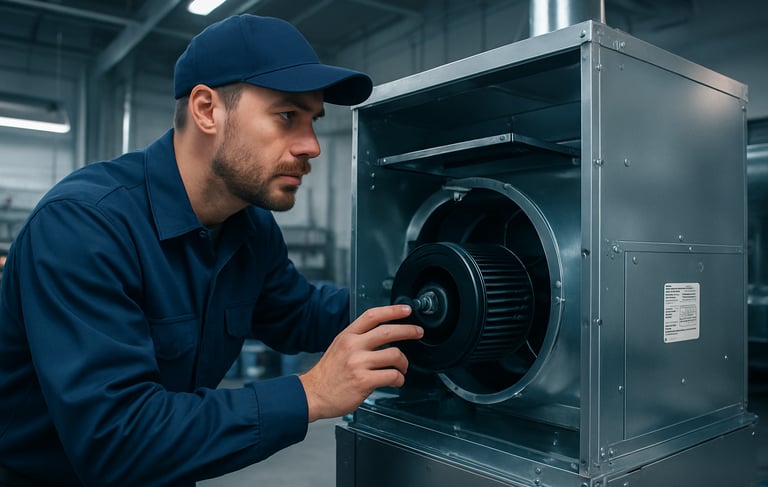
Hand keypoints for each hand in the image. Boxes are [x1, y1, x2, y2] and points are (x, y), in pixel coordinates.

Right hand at [299, 304, 422, 421]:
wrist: (312, 394)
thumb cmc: (327, 374)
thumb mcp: (338, 347)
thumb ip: (358, 339)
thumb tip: (381, 335)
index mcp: (347, 336)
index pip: (372, 316)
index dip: (392, 310)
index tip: (406, 310)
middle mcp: (353, 347)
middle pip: (388, 332)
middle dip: (408, 330)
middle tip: (418, 332)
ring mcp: (358, 364)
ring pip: (394, 355)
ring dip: (404, 362)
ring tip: (402, 368)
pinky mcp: (363, 381)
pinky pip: (392, 376)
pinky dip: (399, 379)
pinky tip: (396, 381)